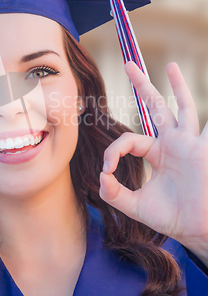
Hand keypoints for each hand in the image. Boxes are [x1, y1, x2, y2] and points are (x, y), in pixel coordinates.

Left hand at [99, 61, 207, 266]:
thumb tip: (100, 178)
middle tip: (128, 65)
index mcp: (157, 154)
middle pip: (155, 108)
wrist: (196, 230)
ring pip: (182, 108)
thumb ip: (114, 194)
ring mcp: (188, 144)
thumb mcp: (136, 206)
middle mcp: (172, 144)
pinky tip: (206, 97)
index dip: (113, 151)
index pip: (130, 140)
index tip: (107, 170)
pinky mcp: (200, 149)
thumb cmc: (172, 218)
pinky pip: (204, 126)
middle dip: (142, 86)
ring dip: (176, 87)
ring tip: (170, 65)